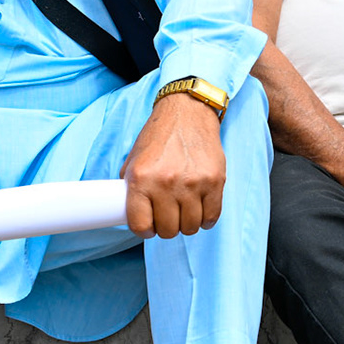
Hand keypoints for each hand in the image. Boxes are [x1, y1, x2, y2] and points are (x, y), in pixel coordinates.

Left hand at [121, 92, 225, 239]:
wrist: (186, 113)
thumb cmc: (158, 138)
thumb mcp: (133, 161)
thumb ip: (131, 189)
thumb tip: (128, 216)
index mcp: (141, 178)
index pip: (140, 225)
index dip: (144, 229)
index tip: (148, 225)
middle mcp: (166, 182)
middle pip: (168, 230)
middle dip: (166, 227)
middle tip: (166, 216)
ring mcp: (193, 183)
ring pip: (191, 226)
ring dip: (186, 224)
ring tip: (182, 211)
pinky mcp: (215, 181)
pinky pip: (212, 217)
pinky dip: (205, 219)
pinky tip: (199, 209)